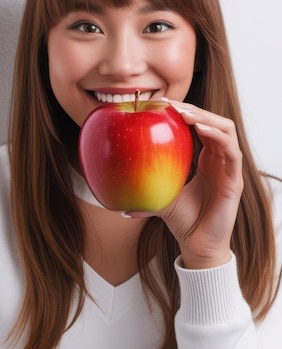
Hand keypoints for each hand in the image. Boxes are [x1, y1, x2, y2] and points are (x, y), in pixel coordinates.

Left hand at [126, 100, 242, 268]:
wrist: (197, 246)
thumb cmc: (182, 222)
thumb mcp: (159, 201)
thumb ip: (142, 195)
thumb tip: (114, 201)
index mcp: (205, 161)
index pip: (200, 127)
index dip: (186, 113)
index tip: (162, 104)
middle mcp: (219, 161)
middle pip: (213, 123)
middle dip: (194, 109)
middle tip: (170, 102)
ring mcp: (229, 170)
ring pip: (225, 130)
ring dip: (206, 117)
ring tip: (184, 112)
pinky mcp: (235, 181)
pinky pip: (231, 152)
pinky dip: (217, 136)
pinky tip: (201, 129)